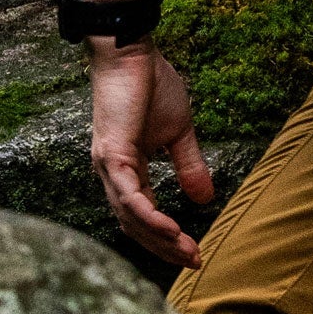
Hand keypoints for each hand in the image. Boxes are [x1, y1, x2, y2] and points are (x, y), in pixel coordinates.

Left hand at [89, 41, 215, 266]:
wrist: (131, 52)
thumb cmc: (151, 86)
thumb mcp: (178, 133)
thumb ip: (188, 166)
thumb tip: (205, 199)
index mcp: (126, 170)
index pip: (142, 215)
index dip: (166, 237)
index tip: (195, 252)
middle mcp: (111, 173)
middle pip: (133, 225)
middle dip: (164, 247)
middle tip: (194, 261)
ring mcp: (108, 165)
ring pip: (129, 216)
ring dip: (158, 238)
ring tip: (186, 251)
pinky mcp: (111, 153)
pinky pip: (128, 194)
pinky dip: (147, 215)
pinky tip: (169, 229)